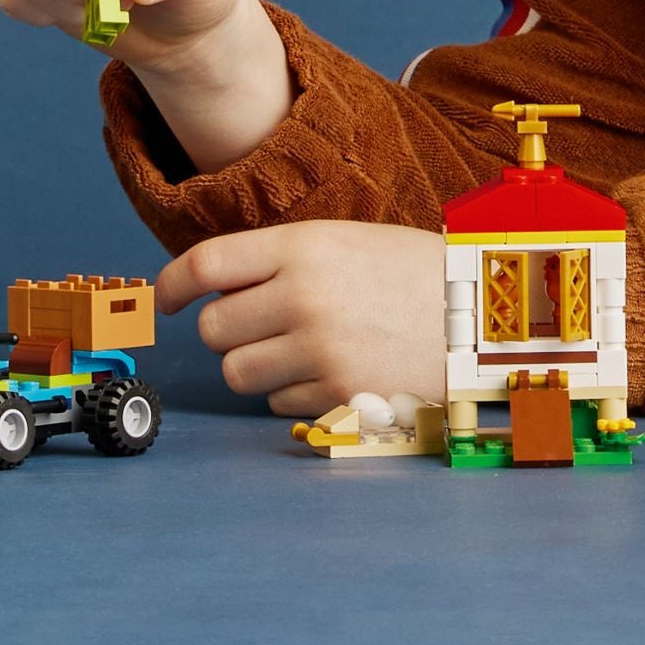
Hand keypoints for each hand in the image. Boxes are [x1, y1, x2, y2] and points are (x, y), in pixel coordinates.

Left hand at [156, 221, 443, 415]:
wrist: (479, 313)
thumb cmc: (408, 272)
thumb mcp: (341, 242)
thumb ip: (279, 261)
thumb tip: (212, 288)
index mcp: (302, 246)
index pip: (207, 263)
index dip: (172, 284)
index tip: (165, 300)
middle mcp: (303, 296)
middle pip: (214, 329)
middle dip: (228, 331)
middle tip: (260, 324)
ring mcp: (320, 349)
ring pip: (237, 373)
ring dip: (255, 365)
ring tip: (297, 348)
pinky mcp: (339, 394)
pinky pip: (278, 402)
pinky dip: (293, 391)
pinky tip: (330, 368)